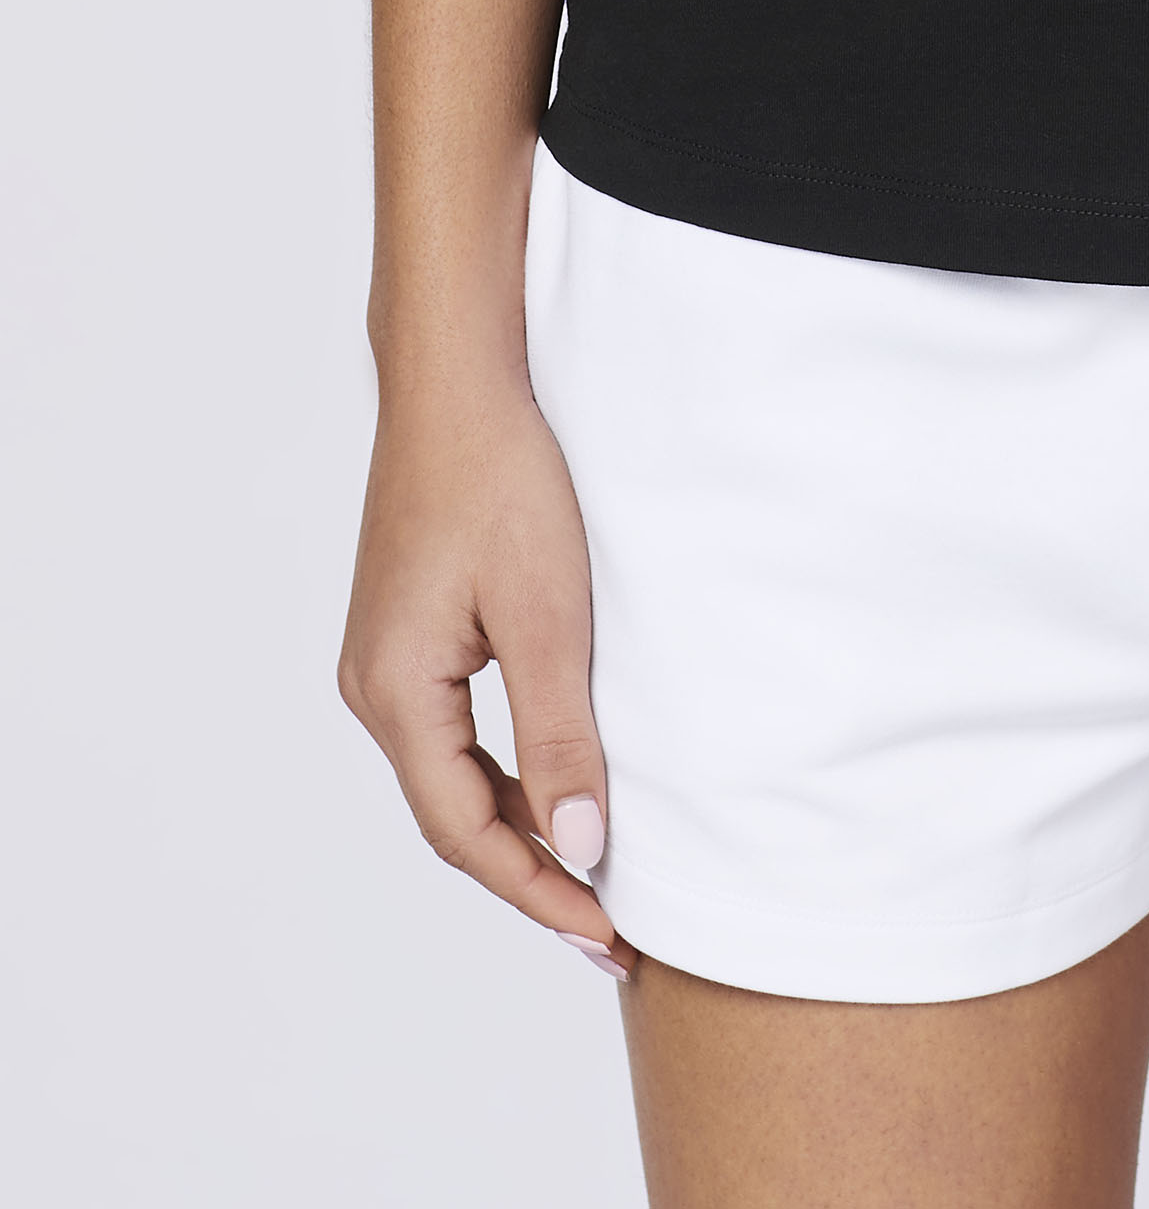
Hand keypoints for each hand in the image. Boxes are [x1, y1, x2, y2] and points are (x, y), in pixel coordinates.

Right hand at [338, 378, 634, 980]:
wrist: (460, 383)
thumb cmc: (501, 480)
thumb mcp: (547, 614)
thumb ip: (560, 735)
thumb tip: (579, 848)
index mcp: (395, 693)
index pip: (464, 831)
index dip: (535, 890)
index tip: (603, 932)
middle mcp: (375, 688)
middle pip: (453, 813)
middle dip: (529, 873)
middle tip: (607, 926)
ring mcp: (388, 659)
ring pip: (454, 773)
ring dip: (519, 823)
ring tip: (590, 872)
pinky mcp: (412, 631)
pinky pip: (456, 730)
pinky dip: (506, 770)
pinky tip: (556, 783)